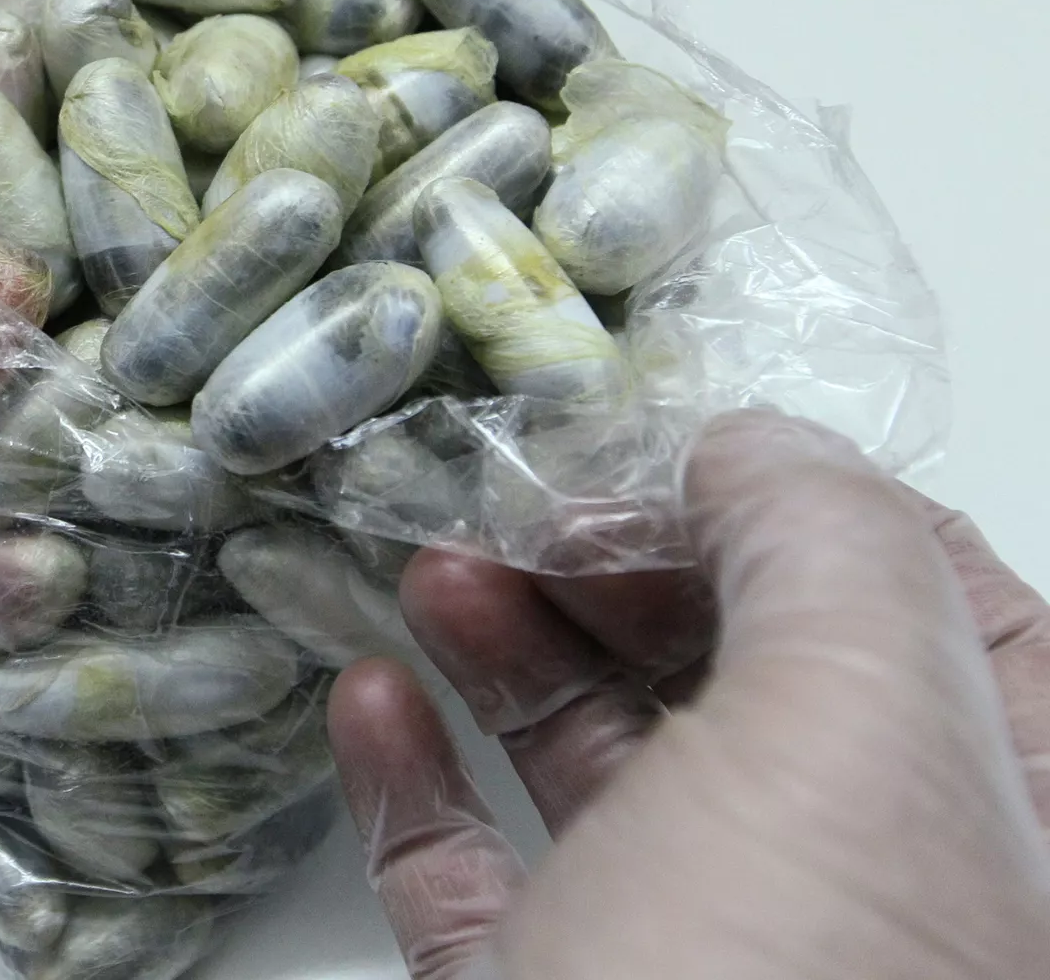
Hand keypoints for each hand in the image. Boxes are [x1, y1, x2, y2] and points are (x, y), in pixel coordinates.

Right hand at [329, 410, 1049, 978]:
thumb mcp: (856, 733)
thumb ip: (828, 545)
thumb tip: (756, 445)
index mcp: (1000, 846)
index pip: (950, 618)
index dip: (815, 510)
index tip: (676, 445)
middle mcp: (863, 913)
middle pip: (757, 683)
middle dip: (634, 566)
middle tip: (529, 496)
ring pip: (615, 776)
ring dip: (513, 651)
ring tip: (434, 570)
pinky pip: (487, 886)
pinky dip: (422, 785)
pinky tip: (371, 704)